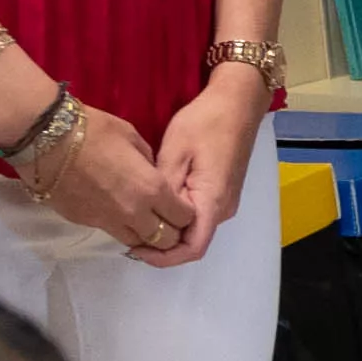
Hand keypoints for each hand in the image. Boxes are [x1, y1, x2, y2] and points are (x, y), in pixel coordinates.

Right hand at [15, 96, 183, 253]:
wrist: (45, 139)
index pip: (184, 218)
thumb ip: (149, 163)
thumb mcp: (132, 137)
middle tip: (164, 217)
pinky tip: (114, 210)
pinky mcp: (85, 222)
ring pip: (138, 243)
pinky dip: (119, 227)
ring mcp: (107, 221)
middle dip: (169, 232)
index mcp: (151, 189)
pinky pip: (111, 232)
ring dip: (144, 234)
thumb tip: (151, 175)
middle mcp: (133, 212)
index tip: (180, 205)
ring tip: (140, 217)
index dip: (186, 214)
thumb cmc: (92, 130)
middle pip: (164, 240)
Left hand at [143, 62, 272, 270]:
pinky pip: (197, 214)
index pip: (191, 248)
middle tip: (124, 230)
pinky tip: (153, 202)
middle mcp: (223, 209)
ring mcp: (224, 201)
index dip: (163, 257)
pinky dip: (174, 216)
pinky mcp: (220, 192)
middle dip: (160, 243)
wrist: (237, 102)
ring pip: (193, 228)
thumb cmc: (206, 122)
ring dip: (166, 228)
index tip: (134, 249)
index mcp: (213, 201)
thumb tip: (150, 215)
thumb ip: (163, 189)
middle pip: (191, 241)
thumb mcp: (175, 152)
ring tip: (135, 215)